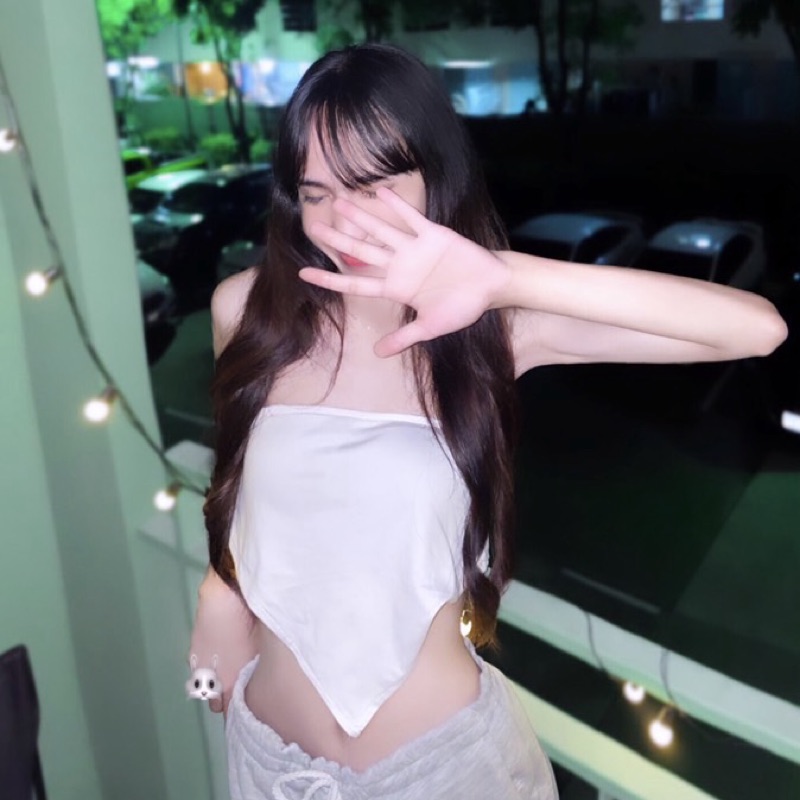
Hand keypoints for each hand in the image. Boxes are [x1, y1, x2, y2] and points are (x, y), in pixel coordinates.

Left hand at [298, 187, 508, 356]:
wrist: (490, 288)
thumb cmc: (462, 307)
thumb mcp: (430, 327)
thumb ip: (403, 338)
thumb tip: (377, 354)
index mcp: (395, 288)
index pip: (356, 283)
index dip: (330, 279)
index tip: (304, 274)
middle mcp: (399, 265)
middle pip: (361, 252)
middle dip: (338, 241)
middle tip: (314, 229)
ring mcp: (414, 248)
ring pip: (381, 230)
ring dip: (361, 218)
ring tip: (339, 202)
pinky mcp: (433, 234)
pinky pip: (411, 218)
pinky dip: (397, 206)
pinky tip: (380, 192)